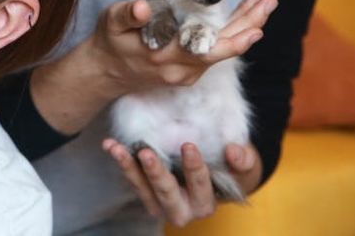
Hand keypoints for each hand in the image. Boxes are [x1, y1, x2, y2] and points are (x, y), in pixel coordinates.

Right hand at [92, 0, 276, 96]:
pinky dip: (234, 32)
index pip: (206, 51)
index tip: (256, 28)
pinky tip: (246, 15)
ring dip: (246, 26)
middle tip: (269, 1)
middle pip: (224, 49)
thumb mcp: (111, 22)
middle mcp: (181, 70)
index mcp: (163, 57)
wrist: (106, 72)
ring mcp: (188, 73)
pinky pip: (217, 50)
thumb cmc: (110, 41)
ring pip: (224, 49)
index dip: (233, 41)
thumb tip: (143, 7)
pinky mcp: (190, 70)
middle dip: (250, 25)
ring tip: (264, 2)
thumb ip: (128, 15)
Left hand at [101, 139, 261, 226]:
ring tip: (116, 148)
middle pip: (166, 193)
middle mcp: (182, 209)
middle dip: (155, 173)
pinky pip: (132, 178)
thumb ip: (242, 159)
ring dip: (128, 167)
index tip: (188, 145)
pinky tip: (110, 144)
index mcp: (206, 204)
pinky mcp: (146, 191)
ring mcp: (160, 202)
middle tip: (146, 152)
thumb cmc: (230, 167)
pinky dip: (121, 162)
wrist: (215, 171)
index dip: (195, 168)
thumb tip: (234, 151)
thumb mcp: (244, 164)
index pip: (201, 186)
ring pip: (143, 188)